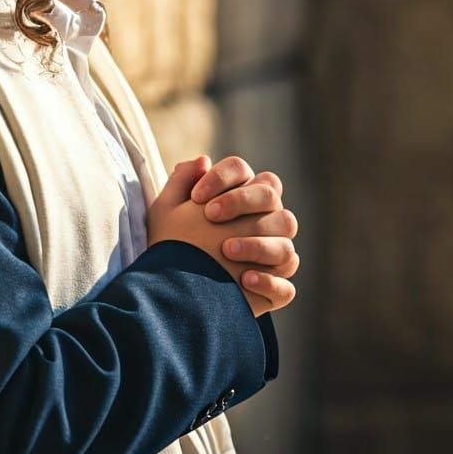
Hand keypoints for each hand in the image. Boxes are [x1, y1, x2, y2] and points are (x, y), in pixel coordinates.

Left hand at [148, 156, 298, 317]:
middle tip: (210, 217)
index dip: (223, 178)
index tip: (195, 198)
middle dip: (242, 201)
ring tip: (226, 250)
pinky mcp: (272, 291)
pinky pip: (286, 287)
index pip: (244, 171)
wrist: (166, 294)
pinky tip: (244, 280)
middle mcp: (262, 222)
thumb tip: (203, 160)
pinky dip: (269, 282)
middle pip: (271, 196)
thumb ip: (182, 182)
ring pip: (285, 239)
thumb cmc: (168, 247)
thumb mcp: (166, 213)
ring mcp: (271, 257)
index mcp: (239, 197)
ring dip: (258, 243)